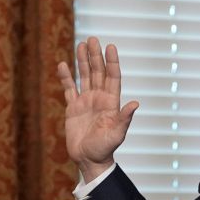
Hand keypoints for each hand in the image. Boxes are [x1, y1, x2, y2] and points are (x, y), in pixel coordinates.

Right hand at [57, 37, 138, 181]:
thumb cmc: (105, 148)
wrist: (89, 160)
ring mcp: (86, 101)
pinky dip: (66, 77)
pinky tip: (63, 65)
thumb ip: (124, 118)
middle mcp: (99, 98)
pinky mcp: (73, 108)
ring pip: (84, 76)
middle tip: (93, 39)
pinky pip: (69, 89)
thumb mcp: (117, 134)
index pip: (112, 77)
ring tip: (81, 44)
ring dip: (83, 61)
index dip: (111, 62)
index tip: (110, 46)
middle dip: (95, 56)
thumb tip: (135, 103)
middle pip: (97, 72)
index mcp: (111, 102)